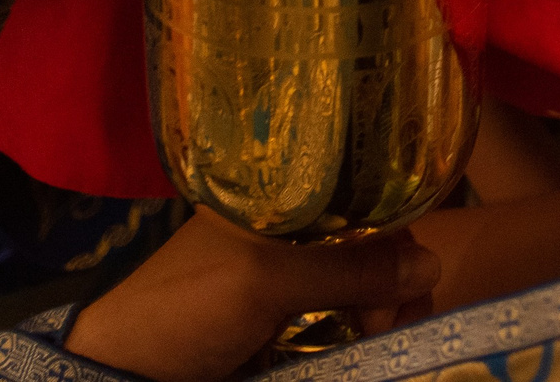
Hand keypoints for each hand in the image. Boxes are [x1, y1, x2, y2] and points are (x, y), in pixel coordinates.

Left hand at [63, 211, 440, 381]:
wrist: (125, 378)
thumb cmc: (184, 310)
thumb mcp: (264, 282)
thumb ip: (347, 269)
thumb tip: (434, 264)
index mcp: (274, 201)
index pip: (358, 195)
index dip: (393, 230)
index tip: (408, 277)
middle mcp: (285, 236)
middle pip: (366, 246)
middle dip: (393, 280)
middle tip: (394, 322)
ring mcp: (284, 286)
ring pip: (359, 289)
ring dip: (383, 314)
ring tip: (382, 340)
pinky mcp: (283, 332)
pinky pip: (340, 327)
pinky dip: (361, 338)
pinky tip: (368, 349)